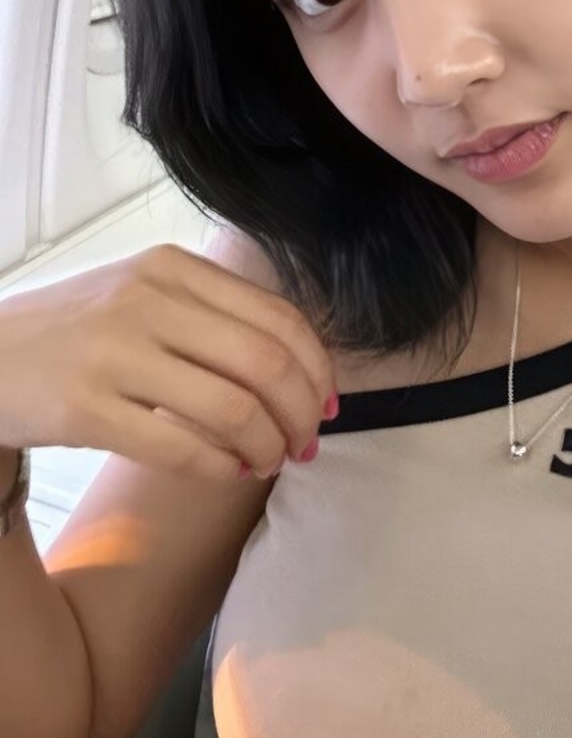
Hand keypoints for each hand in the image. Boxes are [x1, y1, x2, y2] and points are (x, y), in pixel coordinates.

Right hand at [0, 244, 336, 481]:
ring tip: (269, 461)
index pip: (280, 318)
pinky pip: (182, 447)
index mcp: (173, 267)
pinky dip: (221, 467)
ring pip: (234, 408)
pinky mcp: (86, 409)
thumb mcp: (143, 294)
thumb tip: (302, 369)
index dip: (318, 370)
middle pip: (268, 363)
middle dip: (302, 413)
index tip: (327, 405)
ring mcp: (115, 352)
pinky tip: (228, 471)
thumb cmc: (77, 331)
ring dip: (268, 446)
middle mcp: (148, 300)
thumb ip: (214, 314)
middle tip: (306, 444)